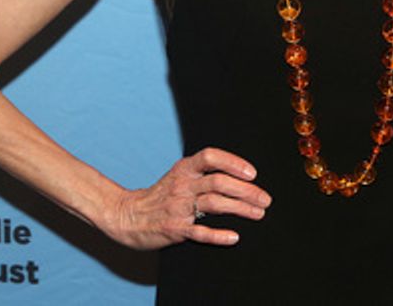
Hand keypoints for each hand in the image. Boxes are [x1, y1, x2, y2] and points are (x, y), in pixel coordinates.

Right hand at [105, 147, 270, 248]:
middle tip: (265, 199)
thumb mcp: (178, 176)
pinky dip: (219, 235)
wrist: (127, 215)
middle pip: (219, 182)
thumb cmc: (160, 195)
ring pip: (214, 204)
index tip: (252, 173)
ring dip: (240, 209)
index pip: (210, 157)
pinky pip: (200, 232)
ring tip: (258, 214)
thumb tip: (239, 176)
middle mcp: (182, 185)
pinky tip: (234, 237)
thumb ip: (202, 173)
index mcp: (184, 169)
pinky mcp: (175, 228)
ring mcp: (178, 207)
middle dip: (246, 191)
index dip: (233, 163)